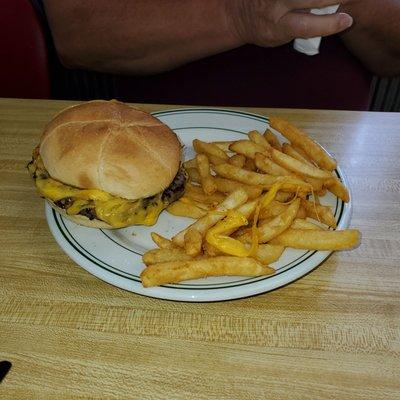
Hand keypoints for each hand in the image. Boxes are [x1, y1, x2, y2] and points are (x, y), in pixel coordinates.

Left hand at [227, 0, 353, 46]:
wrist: (238, 14)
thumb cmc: (265, 29)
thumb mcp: (280, 37)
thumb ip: (303, 28)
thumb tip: (335, 16)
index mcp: (277, 26)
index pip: (306, 26)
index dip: (329, 24)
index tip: (348, 20)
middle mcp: (276, 4)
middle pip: (311, 0)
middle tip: (350, 0)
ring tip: (340, 0)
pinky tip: (316, 3)